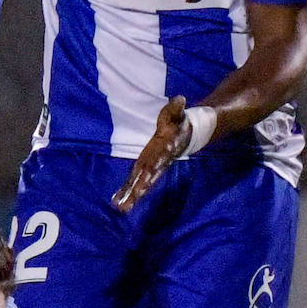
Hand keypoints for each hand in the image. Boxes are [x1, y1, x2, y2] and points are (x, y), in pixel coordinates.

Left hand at [111, 96, 191, 212]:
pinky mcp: (146, 169)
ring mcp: (152, 168)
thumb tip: (180, 99)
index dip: (148, 173)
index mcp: (162, 151)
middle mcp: (157, 164)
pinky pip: (136, 181)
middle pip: (146, 180)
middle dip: (137, 192)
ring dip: (131, 196)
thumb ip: (176, 108)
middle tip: (126, 205)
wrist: (188, 135)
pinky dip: (128, 191)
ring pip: (141, 184)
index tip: (141, 184)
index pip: (155, 164)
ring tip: (121, 208)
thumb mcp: (177, 113)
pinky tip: (118, 202)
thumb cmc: (178, 123)